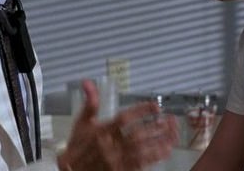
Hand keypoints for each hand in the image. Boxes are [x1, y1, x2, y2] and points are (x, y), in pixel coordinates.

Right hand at [57, 80, 178, 170]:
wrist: (71, 170)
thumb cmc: (78, 145)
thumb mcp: (82, 122)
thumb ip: (90, 102)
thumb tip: (88, 82)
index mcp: (102, 131)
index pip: (124, 118)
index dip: (141, 111)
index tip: (155, 106)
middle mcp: (111, 145)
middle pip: (137, 135)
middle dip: (156, 127)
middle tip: (170, 120)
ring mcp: (117, 160)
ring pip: (143, 151)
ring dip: (160, 142)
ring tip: (173, 133)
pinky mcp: (122, 170)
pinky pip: (142, 164)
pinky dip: (156, 157)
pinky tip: (166, 150)